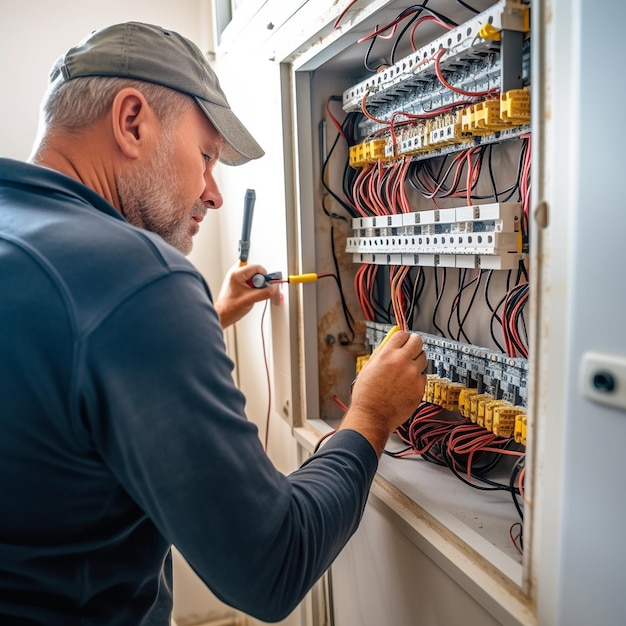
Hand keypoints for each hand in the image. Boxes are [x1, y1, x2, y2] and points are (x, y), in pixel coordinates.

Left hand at [215, 263, 279, 327]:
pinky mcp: (238, 283)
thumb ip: (265, 292)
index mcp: (237, 273)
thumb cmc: (230, 307)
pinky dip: (253, 287)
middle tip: (258, 290)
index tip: (267, 284)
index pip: (257, 267)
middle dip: (260, 281)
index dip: (265, 276)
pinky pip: (250, 281)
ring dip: (256, 285)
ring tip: (253, 294)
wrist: (223, 315)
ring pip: (253, 277)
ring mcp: (236, 278)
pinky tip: (251, 294)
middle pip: (255, 271)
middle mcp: (236, 273)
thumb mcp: (251, 299)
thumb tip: (274, 288)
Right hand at [339, 331, 426, 455]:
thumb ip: (382, 352)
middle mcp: (402, 361)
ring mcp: (413, 374)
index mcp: (387, 354)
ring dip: (416, 361)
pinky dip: (417, 378)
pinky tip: (406, 384)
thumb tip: (391, 341)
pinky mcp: (420, 387)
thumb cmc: (367, 394)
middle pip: (418, 342)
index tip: (403, 341)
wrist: (372, 416)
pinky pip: (423, 376)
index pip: (403, 334)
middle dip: (414, 344)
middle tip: (411, 349)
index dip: (403, 337)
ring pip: (423, 358)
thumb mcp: (369, 367)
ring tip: (406, 370)